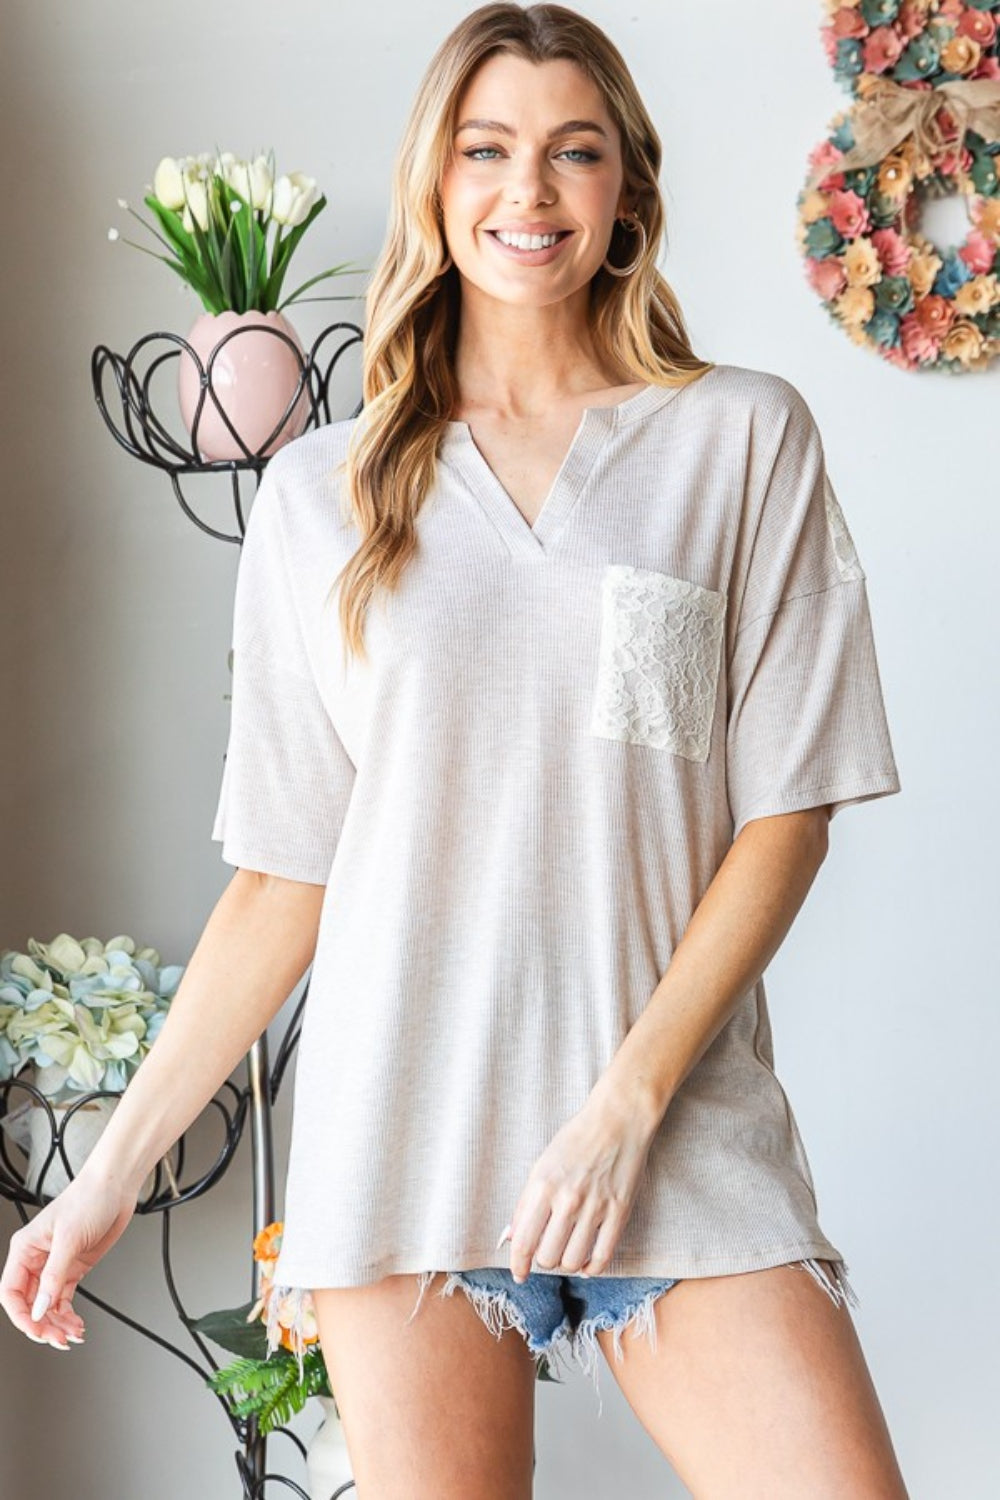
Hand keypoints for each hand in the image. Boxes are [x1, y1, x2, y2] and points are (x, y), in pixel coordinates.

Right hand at [0, 1166, 138, 1349]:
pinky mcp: (74, 1268)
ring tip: (72, 1336)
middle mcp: (37, 1259)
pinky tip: (76, 1325)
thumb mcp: (69, 1239)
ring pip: (47, 1305)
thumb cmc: (89, 1198)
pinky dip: (68, 1315)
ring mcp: (56, 1265)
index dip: (20, 1315)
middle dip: (41, 1324)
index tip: (36, 1330)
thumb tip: (39, 1308)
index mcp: (25, 1248)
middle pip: (29, 1303)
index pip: (10, 1292)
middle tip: (58, 1339)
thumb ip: (53, 1276)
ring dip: (57, 1324)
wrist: (117, 1187)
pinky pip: (63, 1299)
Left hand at [498, 1088, 657, 1281]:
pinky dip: (591, 1267)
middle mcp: (568, 1199)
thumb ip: (525, 1203)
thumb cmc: (576, 1140)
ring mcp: (595, 1207)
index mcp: (543, 1185)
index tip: (519, 1273)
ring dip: (566, 1264)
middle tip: (547, 1251)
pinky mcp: (619, 1212)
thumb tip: (510, 1237)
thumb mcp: (541, 1165)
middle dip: (543, 1260)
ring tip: (566, 1253)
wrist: (617, 1121)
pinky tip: (586, 1262)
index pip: (524, 1240)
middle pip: (547, 1256)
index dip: (519, 1264)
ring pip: (572, 1261)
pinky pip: (602, 1257)